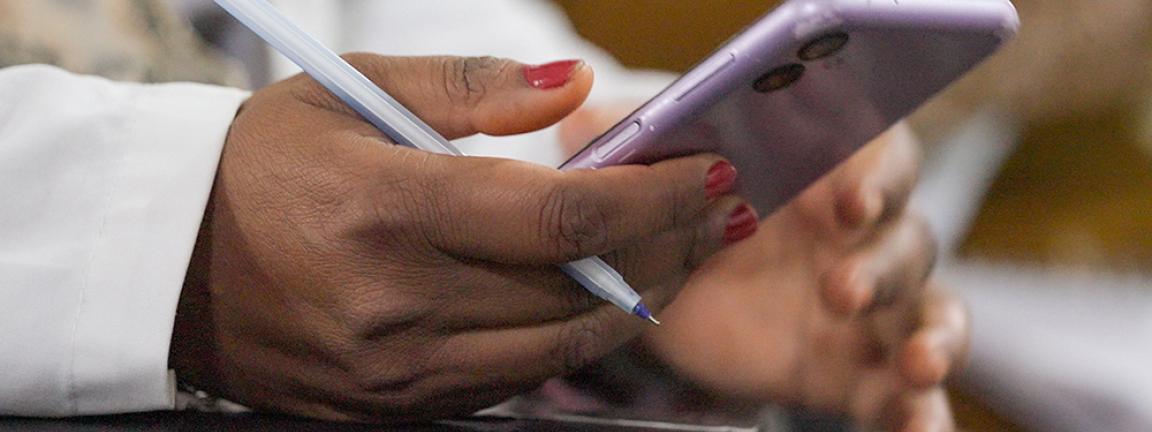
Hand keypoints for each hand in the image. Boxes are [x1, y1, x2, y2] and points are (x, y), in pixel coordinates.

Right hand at [170, 56, 757, 421]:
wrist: (168, 263)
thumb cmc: (261, 165)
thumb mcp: (350, 93)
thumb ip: (471, 88)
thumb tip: (573, 89)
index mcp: (388, 210)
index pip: (562, 216)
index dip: (654, 197)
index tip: (708, 175)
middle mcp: (399, 303)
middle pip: (578, 288)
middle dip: (668, 249)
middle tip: (718, 215)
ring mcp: (398, 370)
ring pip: (559, 350)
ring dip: (635, 302)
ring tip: (681, 257)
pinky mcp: (395, 405)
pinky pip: (512, 382)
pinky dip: (569, 341)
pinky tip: (602, 300)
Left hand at [646, 125, 965, 430]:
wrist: (671, 278)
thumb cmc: (684, 199)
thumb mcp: (657, 165)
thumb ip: (637, 142)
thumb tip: (584, 122)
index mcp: (826, 168)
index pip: (877, 156)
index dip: (874, 176)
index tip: (851, 202)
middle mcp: (861, 234)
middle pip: (904, 238)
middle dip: (882, 264)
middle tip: (841, 289)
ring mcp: (866, 306)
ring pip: (929, 313)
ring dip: (935, 338)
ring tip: (919, 365)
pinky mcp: (851, 369)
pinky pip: (900, 393)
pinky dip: (919, 414)